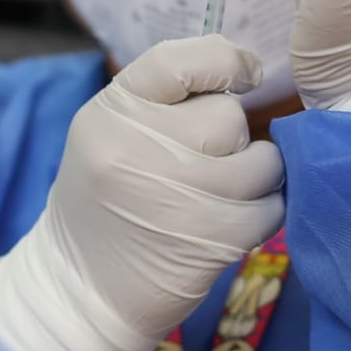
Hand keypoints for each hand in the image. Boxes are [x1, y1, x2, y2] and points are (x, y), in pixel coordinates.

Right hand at [0, 35, 284, 350]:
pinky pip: (270, 207)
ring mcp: (174, 196)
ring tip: (224, 194)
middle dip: (231, 139)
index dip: (225, 61)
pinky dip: (262, 214)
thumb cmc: (104, 205)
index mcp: (111, 112)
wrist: (80, 291)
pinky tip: (232, 223)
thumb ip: (163, 102)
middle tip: (206, 165)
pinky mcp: (207, 240)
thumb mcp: (110, 136)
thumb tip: (241, 70)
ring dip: (256, 176)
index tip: (246, 73)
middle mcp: (137, 147)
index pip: (178, 60)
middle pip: (228, 115)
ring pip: (261, 161)